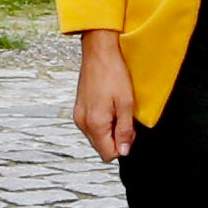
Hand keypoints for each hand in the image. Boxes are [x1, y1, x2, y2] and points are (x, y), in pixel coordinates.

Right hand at [73, 31, 138, 161]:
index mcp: (94, 123)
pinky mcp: (78, 109)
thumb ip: (125, 131)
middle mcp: (82, 123)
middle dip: (115, 138)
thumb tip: (124, 151)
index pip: (108, 154)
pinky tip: (108, 105)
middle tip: (124, 117)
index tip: (129, 130)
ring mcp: (79, 116)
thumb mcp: (126, 104)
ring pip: (96, 136)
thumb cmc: (113, 73)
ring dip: (109, 129)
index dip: (122, 146)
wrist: (99, 52)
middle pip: (101, 147)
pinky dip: (102, 121)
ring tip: (116, 109)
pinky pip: (91, 125)